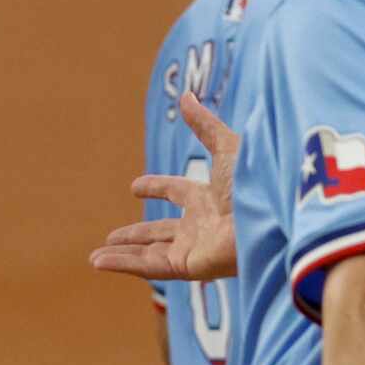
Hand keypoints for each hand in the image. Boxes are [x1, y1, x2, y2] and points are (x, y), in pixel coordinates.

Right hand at [90, 90, 240, 281]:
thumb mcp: (227, 148)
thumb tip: (186, 96)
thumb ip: (204, 126)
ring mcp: (195, 248)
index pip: (178, 193)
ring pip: (150, 254)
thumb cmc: (256, 183)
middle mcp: (202, 226)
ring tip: (94, 257)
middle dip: (136, 234)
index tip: (134, 187)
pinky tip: (99, 262)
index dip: (157, 188)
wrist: (269, 217)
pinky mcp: (190, 266)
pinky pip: (150, 267)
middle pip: (160, 231)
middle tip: (110, 236)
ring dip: (122, 255)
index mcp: (211, 197)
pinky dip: (123, 265)